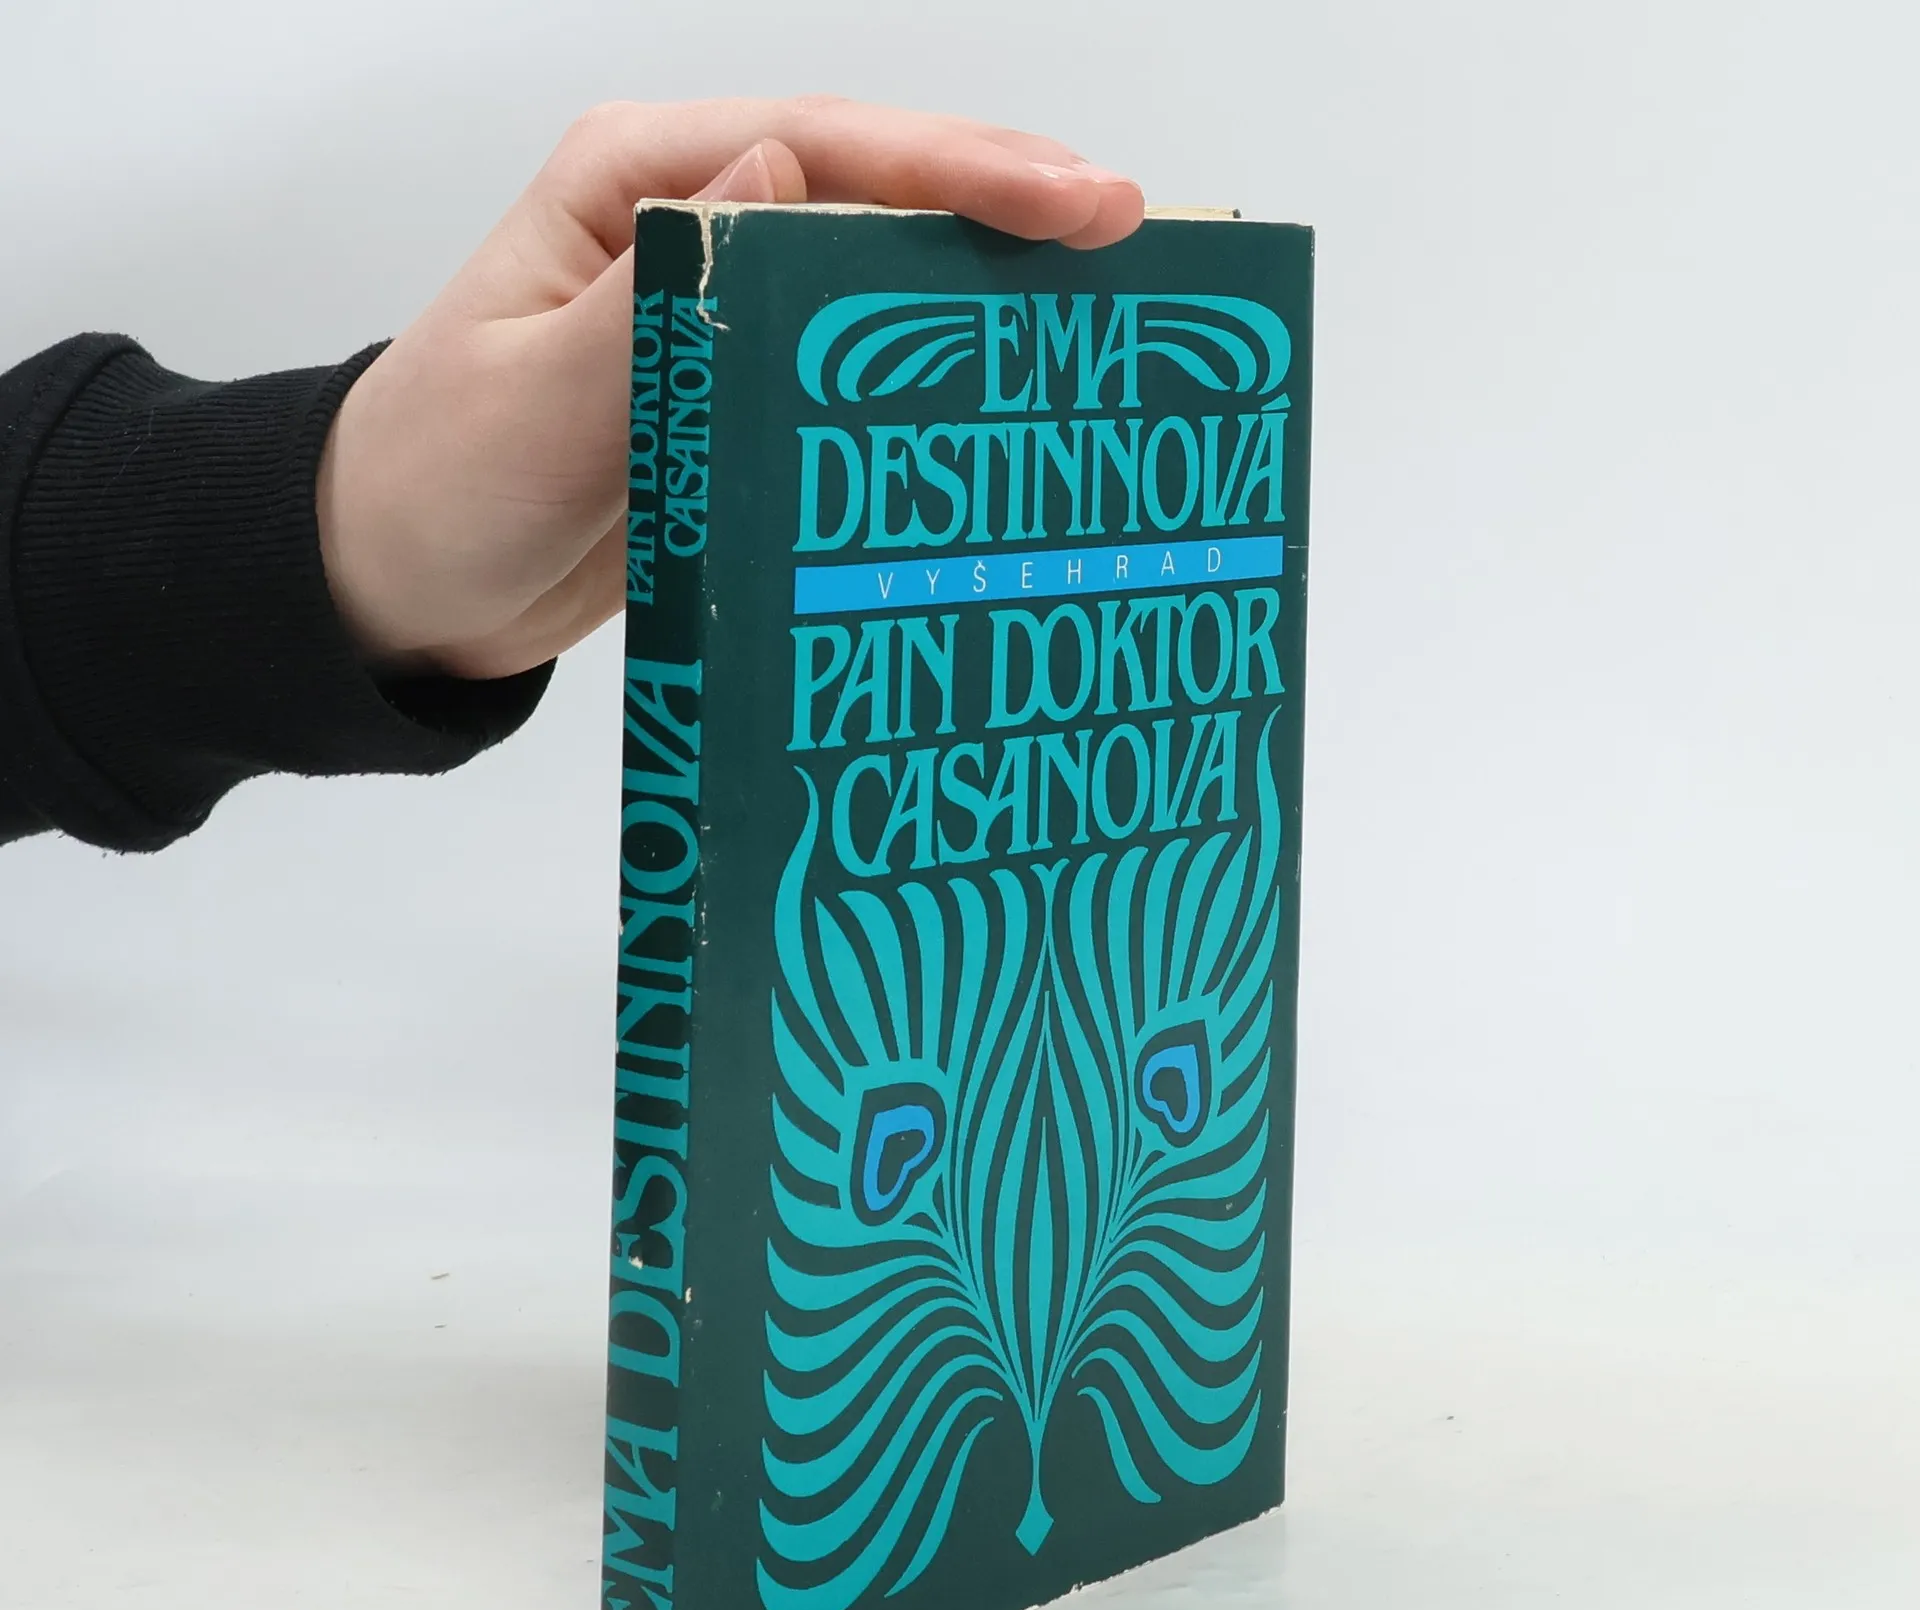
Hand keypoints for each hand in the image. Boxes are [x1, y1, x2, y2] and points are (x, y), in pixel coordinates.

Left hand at [315, 97, 1144, 680]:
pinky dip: (927, 380)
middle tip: (1135, 248)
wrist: (398, 589)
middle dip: (1002, 214)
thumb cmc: (440, 483)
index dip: (961, 169)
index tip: (1082, 203)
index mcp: (634, 183)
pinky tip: (1000, 406)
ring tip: (1099, 322)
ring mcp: (717, 312)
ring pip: (875, 281)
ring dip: (980, 294)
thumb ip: (656, 297)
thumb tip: (778, 170)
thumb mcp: (540, 399)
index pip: (825, 148)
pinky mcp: (732, 394)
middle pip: (874, 195)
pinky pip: (849, 371)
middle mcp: (688, 224)